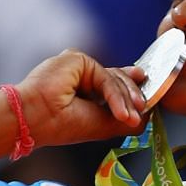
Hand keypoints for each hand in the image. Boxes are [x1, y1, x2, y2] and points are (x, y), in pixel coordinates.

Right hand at [13, 49, 147, 148]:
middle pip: (119, 80)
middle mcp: (83, 76)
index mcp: (86, 90)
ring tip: (128, 117)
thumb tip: (148, 114)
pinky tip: (121, 112)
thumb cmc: (63, 126)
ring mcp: (80, 67)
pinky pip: (107, 77)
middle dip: (134, 97)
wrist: (37, 118)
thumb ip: (126, 117)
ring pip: (116, 79)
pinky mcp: (78, 59)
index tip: (147, 104)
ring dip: (126, 100)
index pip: (115, 87)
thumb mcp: (104, 125)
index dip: (133, 93)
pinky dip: (116, 96)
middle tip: (141, 112)